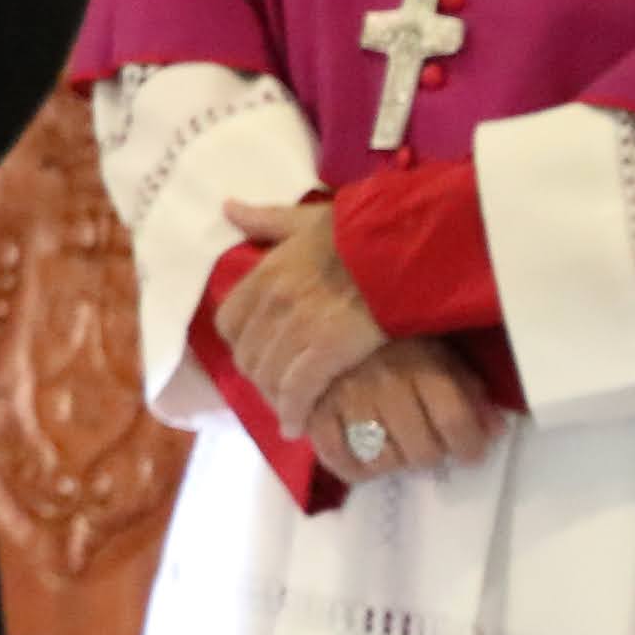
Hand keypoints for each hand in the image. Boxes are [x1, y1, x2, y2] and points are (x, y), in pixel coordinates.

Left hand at [215, 196, 386, 435]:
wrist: (406, 244)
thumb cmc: (362, 229)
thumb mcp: (307, 218)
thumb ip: (267, 220)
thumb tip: (229, 208)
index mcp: (265, 272)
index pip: (228, 321)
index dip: (241, 342)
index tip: (257, 352)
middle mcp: (271, 302)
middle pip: (246, 354)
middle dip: (258, 375)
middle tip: (275, 389)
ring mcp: (296, 328)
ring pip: (268, 376)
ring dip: (275, 397)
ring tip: (288, 410)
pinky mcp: (326, 351)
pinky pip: (297, 391)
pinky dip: (294, 412)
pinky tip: (297, 425)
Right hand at [311, 338, 508, 485]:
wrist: (330, 309)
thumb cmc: (395, 336)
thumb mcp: (441, 351)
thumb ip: (470, 390)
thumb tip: (494, 430)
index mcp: (421, 364)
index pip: (454, 421)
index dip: (469, 446)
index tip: (470, 452)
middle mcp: (385, 384)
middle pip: (420, 450)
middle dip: (431, 455)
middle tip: (427, 446)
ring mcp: (345, 398)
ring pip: (381, 459)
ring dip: (394, 462)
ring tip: (395, 450)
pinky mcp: (313, 407)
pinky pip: (334, 454)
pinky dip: (351, 468)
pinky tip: (364, 461)